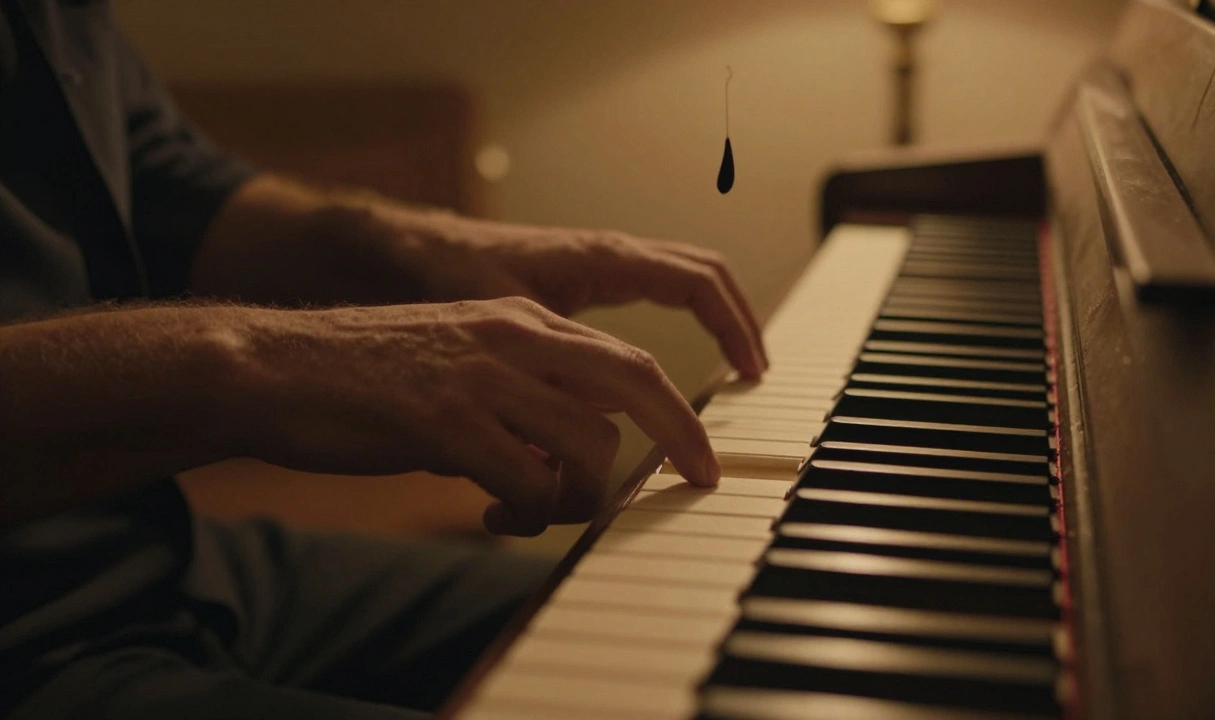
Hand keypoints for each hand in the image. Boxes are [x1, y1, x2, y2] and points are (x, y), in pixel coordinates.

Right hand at [226, 298, 717, 534]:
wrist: (272, 367)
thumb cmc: (365, 379)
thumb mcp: (461, 370)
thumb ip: (523, 400)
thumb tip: (572, 449)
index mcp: (521, 322)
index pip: (626, 361)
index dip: (675, 409)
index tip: (697, 453)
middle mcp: (512, 336)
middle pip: (635, 381)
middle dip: (682, 436)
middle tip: (699, 481)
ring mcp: (480, 375)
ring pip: (587, 443)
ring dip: (579, 496)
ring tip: (533, 512)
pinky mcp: (443, 419)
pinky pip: (527, 481)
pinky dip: (526, 512)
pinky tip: (490, 514)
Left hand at [370, 207, 769, 378]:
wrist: (409, 250)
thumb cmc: (451, 275)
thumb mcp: (503, 322)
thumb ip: (550, 369)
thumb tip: (601, 422)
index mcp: (602, 258)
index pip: (696, 283)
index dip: (732, 327)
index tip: (750, 372)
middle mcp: (611, 254)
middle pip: (705, 275)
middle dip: (739, 321)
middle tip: (756, 376)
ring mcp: (602, 263)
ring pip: (686, 279)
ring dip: (717, 318)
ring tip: (732, 372)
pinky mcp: (587, 279)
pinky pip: (658, 291)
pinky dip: (684, 321)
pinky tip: (669, 367)